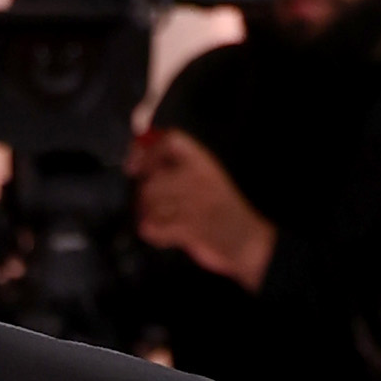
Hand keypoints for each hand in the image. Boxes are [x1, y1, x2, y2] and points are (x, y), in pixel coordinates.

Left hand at [129, 126, 277, 290]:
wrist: (245, 240)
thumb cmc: (220, 208)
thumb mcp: (204, 176)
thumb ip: (174, 163)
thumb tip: (137, 150)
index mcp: (203, 162)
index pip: (171, 141)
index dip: (148, 152)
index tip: (135, 167)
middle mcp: (198, 178)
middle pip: (152, 179)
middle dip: (145, 195)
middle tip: (154, 205)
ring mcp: (194, 203)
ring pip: (149, 203)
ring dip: (147, 214)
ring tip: (160, 219)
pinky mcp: (189, 229)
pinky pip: (152, 228)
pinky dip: (153, 233)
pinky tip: (163, 233)